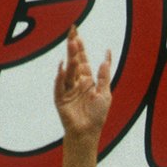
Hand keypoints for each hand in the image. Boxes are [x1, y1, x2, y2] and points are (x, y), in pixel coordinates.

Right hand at [53, 25, 111, 140]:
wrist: (88, 132)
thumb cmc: (97, 115)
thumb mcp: (105, 93)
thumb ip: (104, 76)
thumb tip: (106, 58)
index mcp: (87, 80)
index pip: (83, 60)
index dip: (81, 48)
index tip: (77, 34)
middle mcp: (76, 82)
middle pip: (74, 62)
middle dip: (73, 48)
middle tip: (72, 34)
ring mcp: (67, 90)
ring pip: (68, 71)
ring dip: (70, 58)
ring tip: (71, 45)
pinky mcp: (60, 99)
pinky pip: (60, 86)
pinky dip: (60, 77)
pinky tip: (62, 67)